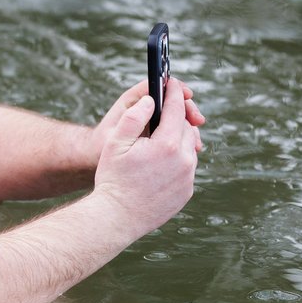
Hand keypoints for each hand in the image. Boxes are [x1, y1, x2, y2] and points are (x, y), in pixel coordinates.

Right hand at [88, 77, 201, 236]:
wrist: (116, 218)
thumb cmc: (113, 179)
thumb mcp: (115, 143)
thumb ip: (134, 117)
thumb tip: (150, 100)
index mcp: (167, 144)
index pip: (176, 109)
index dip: (173, 94)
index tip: (171, 84)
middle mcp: (183, 160)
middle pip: (186, 128)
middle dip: (176, 117)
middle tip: (163, 112)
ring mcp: (187, 178)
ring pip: (188, 148)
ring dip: (178, 139)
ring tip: (161, 139)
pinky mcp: (186, 192)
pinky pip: (186, 168)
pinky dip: (178, 160)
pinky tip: (161, 163)